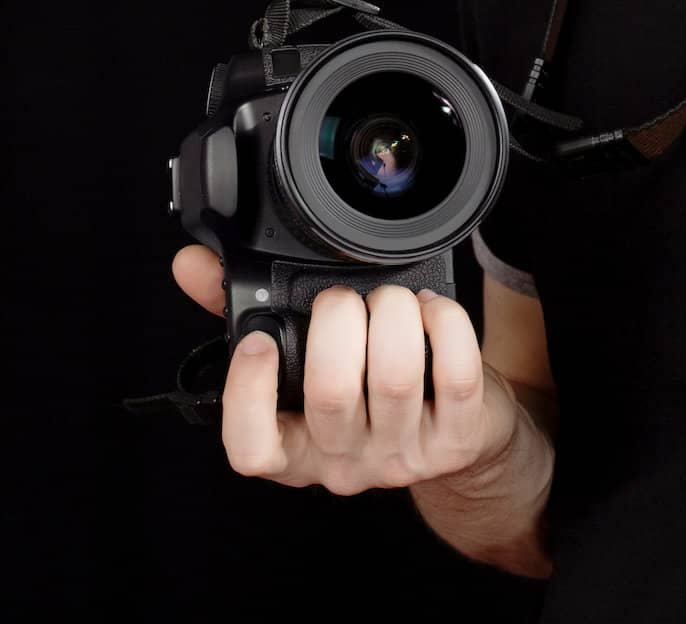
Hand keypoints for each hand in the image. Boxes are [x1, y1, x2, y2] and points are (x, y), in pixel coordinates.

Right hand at [171, 244, 520, 495]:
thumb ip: (242, 312)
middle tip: (343, 299)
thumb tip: (190, 264)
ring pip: (395, 379)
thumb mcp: (303, 359)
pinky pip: (455, 376)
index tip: (261, 339)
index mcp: (295, 443)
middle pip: (331, 395)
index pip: (251, 450)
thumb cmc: (368, 387)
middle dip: (338, 321)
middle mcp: (344, 459)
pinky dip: (444, 325)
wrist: (456, 433)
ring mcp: (401, 455)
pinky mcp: (456, 440)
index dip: (249, 392)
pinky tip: (431, 307)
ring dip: (392, 314)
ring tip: (391, 297)